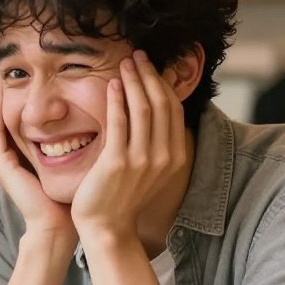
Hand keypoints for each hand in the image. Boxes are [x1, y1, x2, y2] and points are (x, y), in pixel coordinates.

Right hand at [0, 76, 75, 239]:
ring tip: (3, 71)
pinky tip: (3, 91)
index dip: (19, 93)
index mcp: (20, 155)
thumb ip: (72, 137)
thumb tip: (92, 111)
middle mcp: (5, 156)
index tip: (30, 70)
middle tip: (10, 65)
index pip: (15, 116)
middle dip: (4, 90)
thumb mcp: (71, 158)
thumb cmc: (70, 196)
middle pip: (0, 114)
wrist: (59, 226)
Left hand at [70, 51, 186, 239]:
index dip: (162, 83)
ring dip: (133, 81)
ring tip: (124, 63)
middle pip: (161, 103)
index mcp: (176, 157)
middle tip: (137, 56)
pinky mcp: (117, 163)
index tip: (149, 66)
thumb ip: (156, 144)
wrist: (108, 228)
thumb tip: (155, 113)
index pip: (173, 109)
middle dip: (149, 75)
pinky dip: (117, 100)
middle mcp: (164, 157)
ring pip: (143, 108)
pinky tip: (112, 85)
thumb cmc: (124, 198)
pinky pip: (119, 122)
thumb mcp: (151, 170)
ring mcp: (142, 160)